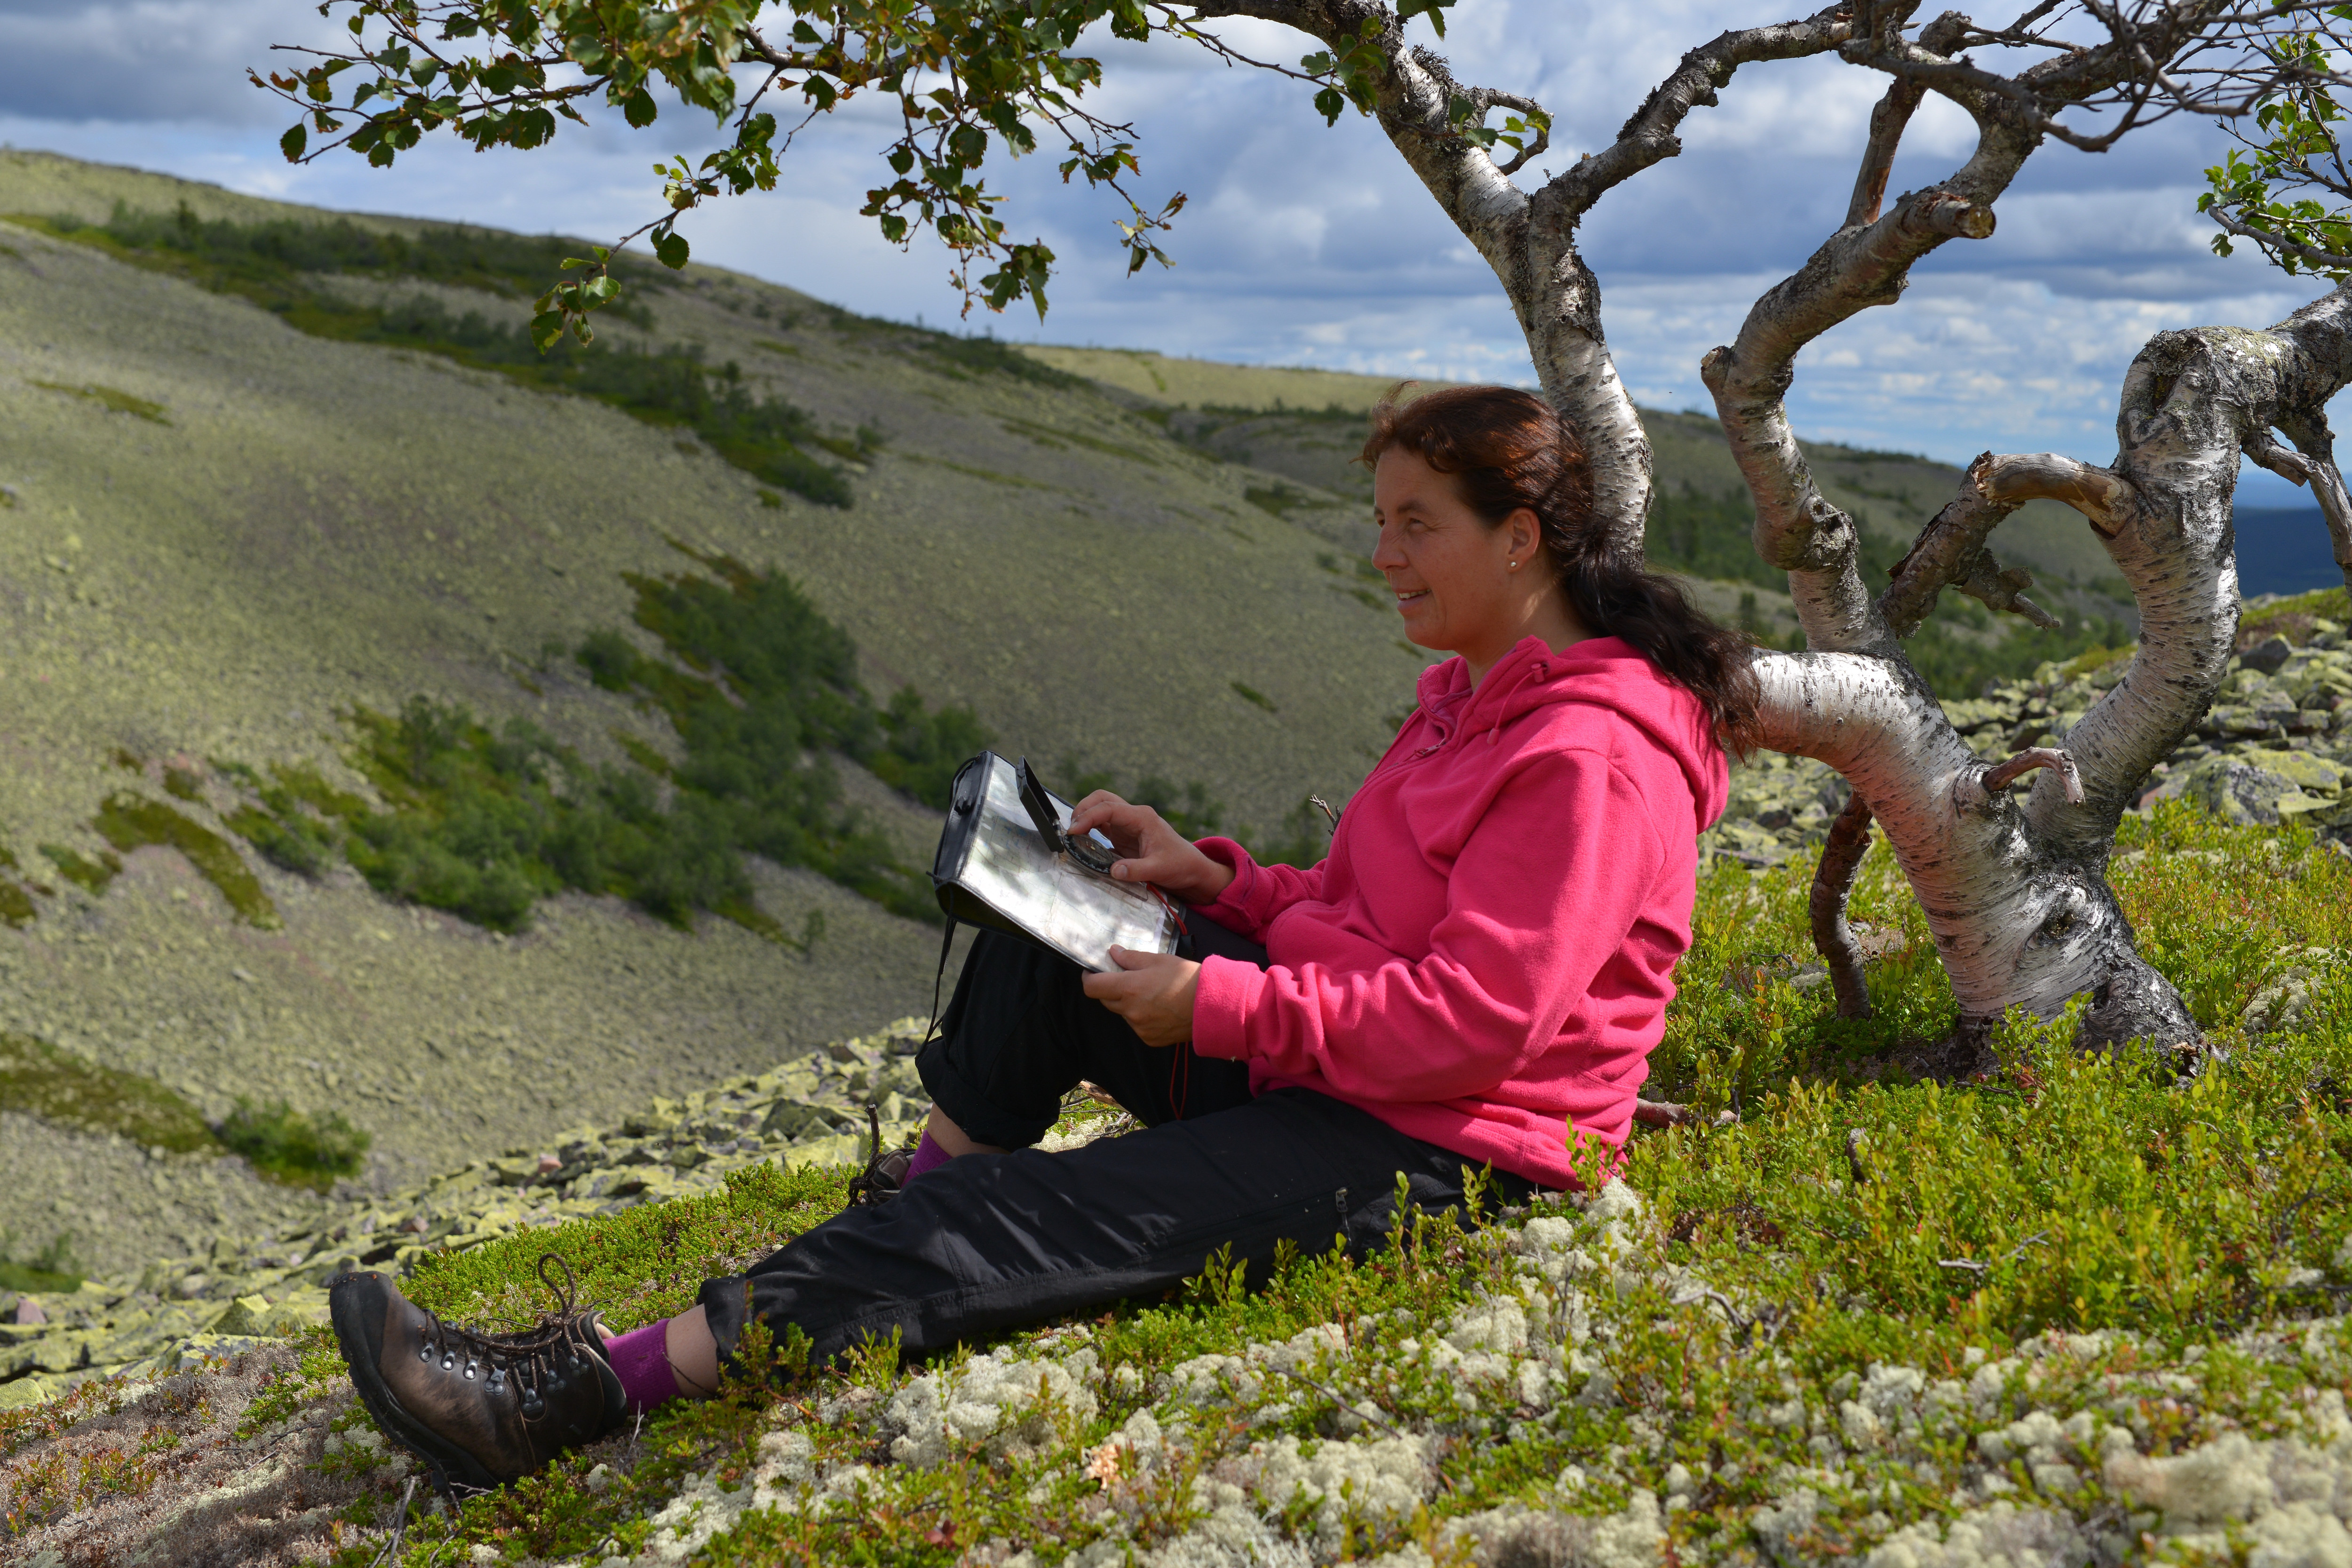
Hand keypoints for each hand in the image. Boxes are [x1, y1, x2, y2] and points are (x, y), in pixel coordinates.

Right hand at [1065, 791, 1235, 904]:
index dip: (1088, 817)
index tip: (1073, 831)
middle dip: (1083, 809)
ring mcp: (1128, 823)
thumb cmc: (1180, 864)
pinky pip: (1103, 823)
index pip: (1108, 809)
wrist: (1191, 868)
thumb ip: (1136, 870)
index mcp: (1142, 818)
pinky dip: (1090, 826)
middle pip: (1102, 799)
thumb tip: (1114, 871)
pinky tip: (1082, 838)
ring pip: (1101, 808)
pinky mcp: (1124, 833)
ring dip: (1085, 815)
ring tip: (1073, 833)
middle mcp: (1134, 816)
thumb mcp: (1160, 869)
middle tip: (1070, 829)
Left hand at [1081, 947, 1200, 1046]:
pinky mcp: (1149, 1039)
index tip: (1093, 972)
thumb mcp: (1158, 960)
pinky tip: (1159, 1009)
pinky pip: (1137, 1026)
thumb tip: (1113, 952)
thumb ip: (1131, 958)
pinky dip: (1141, 1017)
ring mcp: (1139, 1028)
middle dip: (1110, 989)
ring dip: (1128, 1004)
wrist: (1212, 1006)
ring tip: (1150, 994)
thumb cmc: (1186, 978)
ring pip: (1123, 1013)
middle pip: (1106, 1000)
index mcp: (1128, 988)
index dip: (1089, 978)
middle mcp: (1130, 1011)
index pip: (1092, 987)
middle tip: (1126, 979)